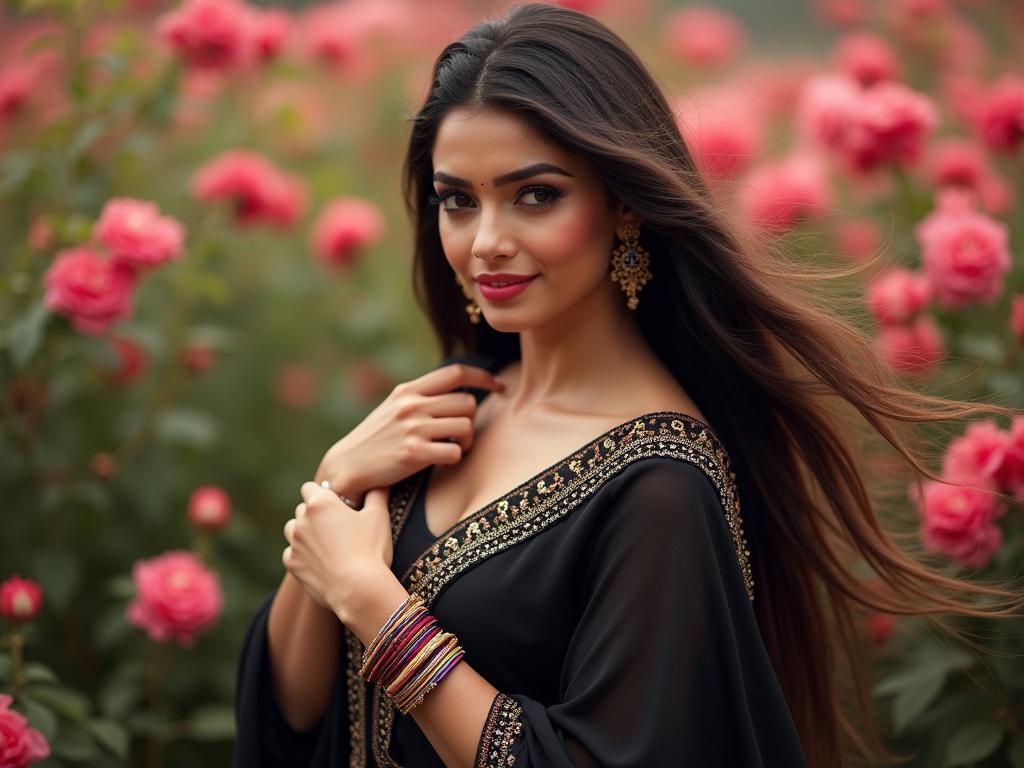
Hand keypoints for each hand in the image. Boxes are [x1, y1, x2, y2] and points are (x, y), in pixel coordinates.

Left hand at [282, 483, 393, 615]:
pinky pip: (291, 553)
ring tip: (325, 542)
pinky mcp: (292, 564)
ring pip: (293, 529)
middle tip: (336, 526)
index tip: (336, 504)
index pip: (310, 487)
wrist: (358, 589)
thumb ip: (377, 495)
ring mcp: (295, 543)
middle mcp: (302, 520)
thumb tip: (380, 483)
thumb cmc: (370, 549)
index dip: (323, 493)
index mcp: (320, 503)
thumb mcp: (379, 516)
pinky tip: (320, 560)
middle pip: (302, 509)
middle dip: (315, 514)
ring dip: (304, 532)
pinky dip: (302, 554)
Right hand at [315, 363, 505, 497]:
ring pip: (466, 426)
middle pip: (467, 403)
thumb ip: (422, 396)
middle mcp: (411, 405)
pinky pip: (455, 452)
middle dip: (470, 420)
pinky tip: (442, 460)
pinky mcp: (414, 454)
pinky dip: (455, 458)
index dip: (483, 377)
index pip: (456, 372)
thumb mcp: (395, 407)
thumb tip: (459, 389)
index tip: (499, 386)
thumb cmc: (377, 438)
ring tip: (453, 448)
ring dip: (466, 441)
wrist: (347, 465)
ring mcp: (413, 429)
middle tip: (460, 435)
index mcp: (408, 390)